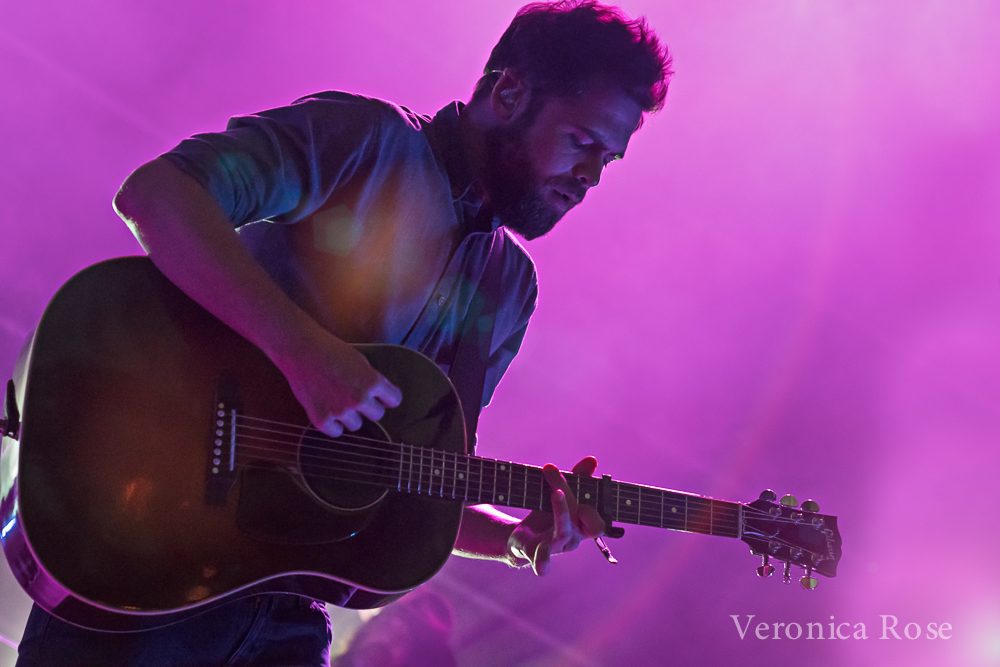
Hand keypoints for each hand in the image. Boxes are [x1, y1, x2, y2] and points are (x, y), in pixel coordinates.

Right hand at [277, 326, 401, 436]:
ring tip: (338, 401)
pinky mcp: (321, 419)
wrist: (301, 350)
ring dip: (351, 416)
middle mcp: (359, 399)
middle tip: (356, 397)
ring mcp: (339, 411)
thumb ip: (372, 379)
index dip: (387, 397)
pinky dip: (333, 424)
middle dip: (369, 407)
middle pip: (377, 415)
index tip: (382, 397)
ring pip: (356, 425)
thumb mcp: (360, 360)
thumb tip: (380, 396)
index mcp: (372, 381)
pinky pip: (336, 432)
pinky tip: (328, 411)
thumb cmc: (330, 350)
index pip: (394, 400)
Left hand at [507, 456, 605, 574]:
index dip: (591, 508)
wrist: (523, 537)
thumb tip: (592, 460)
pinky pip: (541, 559)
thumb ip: (578, 478)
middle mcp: (571, 538)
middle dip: (568, 492)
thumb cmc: (548, 517)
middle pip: (577, 516)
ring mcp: (554, 546)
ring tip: (556, 492)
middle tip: (550, 470)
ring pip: (563, 532)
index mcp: (581, 527)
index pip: (597, 522)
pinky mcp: (534, 552)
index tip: (573, 485)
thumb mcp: (561, 495)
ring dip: (561, 511)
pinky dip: (542, 562)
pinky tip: (542, 567)